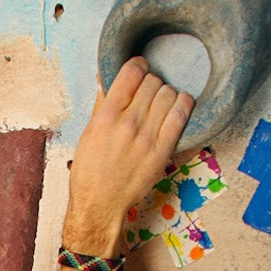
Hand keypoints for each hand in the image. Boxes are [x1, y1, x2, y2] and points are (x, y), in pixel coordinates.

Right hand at [64, 57, 193, 254]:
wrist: (99, 205)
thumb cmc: (89, 172)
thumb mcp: (88, 134)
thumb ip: (102, 104)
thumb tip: (106, 76)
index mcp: (106, 118)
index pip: (131, 73)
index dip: (138, 66)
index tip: (140, 70)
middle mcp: (127, 124)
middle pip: (152, 82)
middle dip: (151, 83)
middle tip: (148, 92)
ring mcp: (147, 138)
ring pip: (168, 94)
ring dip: (166, 93)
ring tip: (160, 102)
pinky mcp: (162, 150)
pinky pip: (180, 114)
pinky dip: (183, 103)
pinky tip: (179, 103)